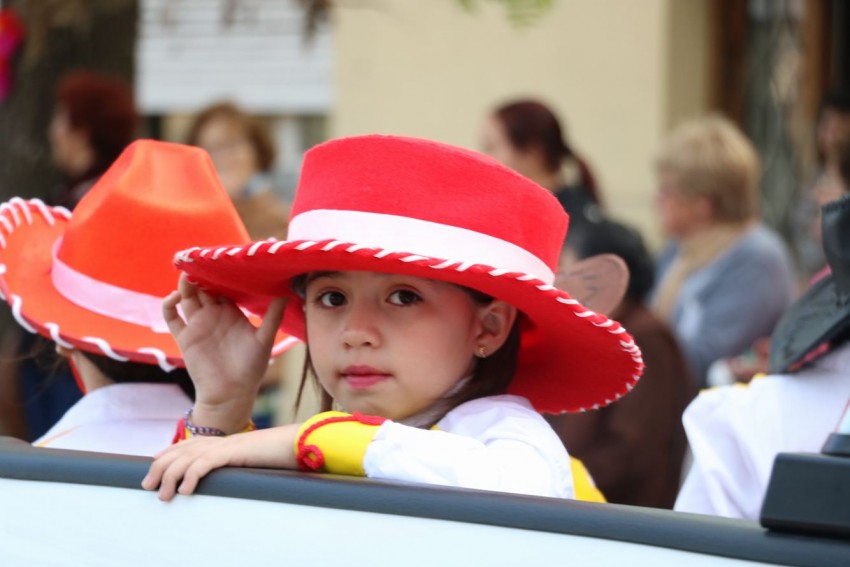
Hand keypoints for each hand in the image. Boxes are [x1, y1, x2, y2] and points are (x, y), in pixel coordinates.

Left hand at [142, 424, 300, 501]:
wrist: (297, 443)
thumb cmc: (278, 455)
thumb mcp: (250, 463)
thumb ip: (234, 466)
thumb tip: (225, 481)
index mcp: (222, 442)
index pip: (186, 445)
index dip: (166, 455)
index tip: (152, 469)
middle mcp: (220, 440)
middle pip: (180, 451)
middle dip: (160, 468)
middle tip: (147, 486)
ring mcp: (226, 445)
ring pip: (188, 459)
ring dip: (172, 478)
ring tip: (164, 496)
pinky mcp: (234, 451)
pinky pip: (206, 463)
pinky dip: (192, 476)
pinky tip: (186, 491)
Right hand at [163, 273, 286, 432]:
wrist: (231, 395)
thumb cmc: (251, 369)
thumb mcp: (264, 340)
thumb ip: (273, 317)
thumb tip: (286, 294)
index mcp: (232, 312)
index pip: (225, 286)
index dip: (223, 274)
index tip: (224, 259)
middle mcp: (214, 315)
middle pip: (204, 287)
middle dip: (203, 273)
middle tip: (204, 259)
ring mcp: (197, 324)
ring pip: (187, 296)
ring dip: (186, 284)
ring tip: (189, 272)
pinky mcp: (184, 336)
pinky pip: (171, 315)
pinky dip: (169, 303)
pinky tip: (177, 295)